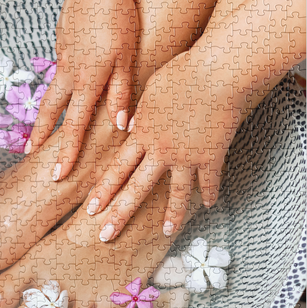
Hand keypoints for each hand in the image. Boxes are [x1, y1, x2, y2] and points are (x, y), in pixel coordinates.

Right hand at [25, 0, 137, 181]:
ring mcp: (62, 58)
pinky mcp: (62, 44)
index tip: (58, 174)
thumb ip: (121, 92)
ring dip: (43, 115)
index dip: (66, 152)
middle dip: (39, 136)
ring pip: (50, 91)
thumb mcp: (127, 57)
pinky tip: (66, 87)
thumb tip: (121, 124)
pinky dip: (57, 87)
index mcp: (87, 80)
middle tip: (30, 155)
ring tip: (38, 130)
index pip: (74, 126)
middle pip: (49, 111)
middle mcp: (69, 73)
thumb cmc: (118, 16)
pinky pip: (59, 71)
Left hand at [85, 52, 235, 241]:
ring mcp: (186, 156)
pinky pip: (210, 181)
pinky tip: (210, 205)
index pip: (117, 169)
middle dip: (120, 214)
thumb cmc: (180, 72)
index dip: (103, 191)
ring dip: (172, 216)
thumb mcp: (149, 90)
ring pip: (177, 194)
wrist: (215, 71)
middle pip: (136, 188)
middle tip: (106, 236)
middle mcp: (160, 151)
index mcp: (142, 134)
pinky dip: (210, 194)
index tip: (91, 209)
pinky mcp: (211, 156)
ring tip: (167, 232)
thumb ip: (138, 112)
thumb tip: (129, 126)